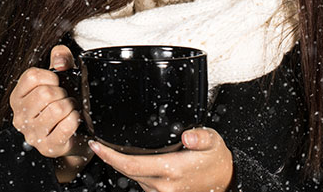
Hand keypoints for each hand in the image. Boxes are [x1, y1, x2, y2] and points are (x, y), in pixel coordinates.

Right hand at [9, 45, 88, 161]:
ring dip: (71, 106)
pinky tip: (73, 120)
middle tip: (65, 98)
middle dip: (63, 93)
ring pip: (57, 109)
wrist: (74, 134)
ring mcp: (32, 134)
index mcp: (17, 98)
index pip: (32, 76)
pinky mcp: (48, 147)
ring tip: (69, 109)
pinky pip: (67, 125)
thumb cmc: (63, 102)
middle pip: (45, 93)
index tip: (56, 83)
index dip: (51, 76)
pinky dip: (76, 118)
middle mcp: (19, 118)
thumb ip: (61, 57)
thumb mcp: (61, 76)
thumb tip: (60, 62)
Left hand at [89, 128, 232, 191]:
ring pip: (134, 178)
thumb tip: (188, 136)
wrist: (226, 180)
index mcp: (171, 170)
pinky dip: (134, 171)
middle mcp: (164, 185)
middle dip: (110, 159)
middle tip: (97, 145)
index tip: (96, 145)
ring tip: (113, 150)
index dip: (109, 156)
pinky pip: (142, 182)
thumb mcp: (212, 141)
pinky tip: (131, 161)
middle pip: (127, 172)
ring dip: (122, 165)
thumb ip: (200, 137)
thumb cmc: (216, 160)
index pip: (130, 165)